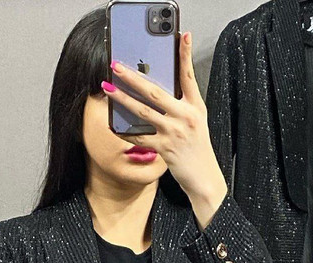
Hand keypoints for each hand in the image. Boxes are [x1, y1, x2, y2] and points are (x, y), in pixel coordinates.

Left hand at [101, 30, 227, 229]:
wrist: (204, 177)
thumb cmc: (198, 149)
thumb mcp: (197, 122)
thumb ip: (182, 105)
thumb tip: (159, 92)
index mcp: (195, 107)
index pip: (189, 76)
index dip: (185, 55)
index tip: (182, 35)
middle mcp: (185, 116)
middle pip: (155, 91)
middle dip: (133, 77)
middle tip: (116, 66)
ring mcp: (174, 132)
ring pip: (143, 111)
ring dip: (122, 99)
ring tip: (107, 89)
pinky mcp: (164, 148)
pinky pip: (139, 137)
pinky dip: (125, 131)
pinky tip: (113, 124)